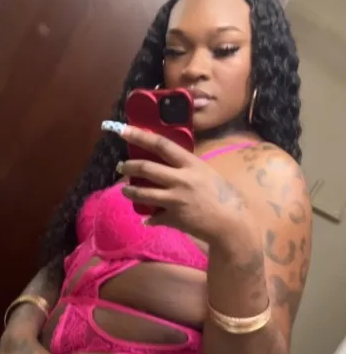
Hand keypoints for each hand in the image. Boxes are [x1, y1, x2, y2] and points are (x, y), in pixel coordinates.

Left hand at [114, 124, 247, 241]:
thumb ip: (187, 168)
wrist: (231, 223)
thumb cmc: (224, 195)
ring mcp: (175, 200)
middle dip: (129, 166)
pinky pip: (153, 217)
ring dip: (130, 191)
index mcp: (191, 164)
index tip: (123, 131)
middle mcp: (180, 179)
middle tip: (122, 166)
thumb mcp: (206, 173)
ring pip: (142, 193)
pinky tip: (146, 219)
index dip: (140, 136)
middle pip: (146, 168)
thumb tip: (169, 165)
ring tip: (126, 189)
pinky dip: (149, 218)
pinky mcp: (173, 218)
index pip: (161, 145)